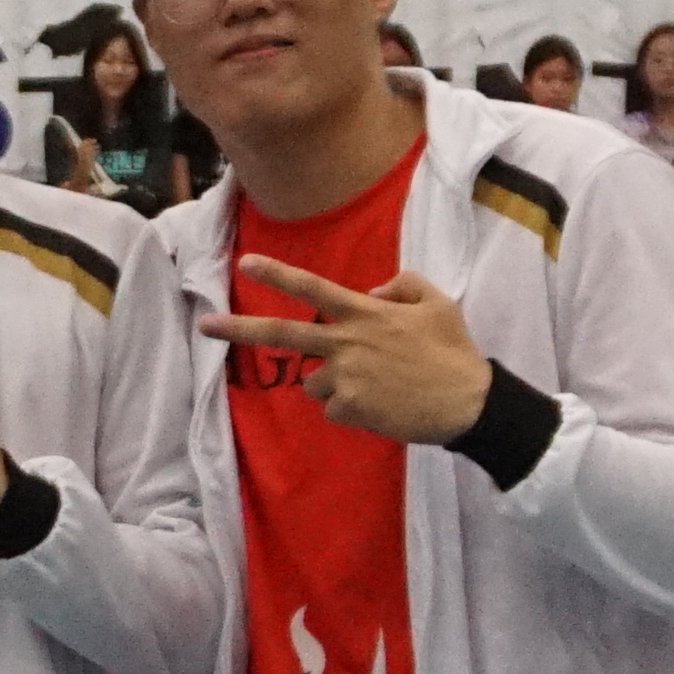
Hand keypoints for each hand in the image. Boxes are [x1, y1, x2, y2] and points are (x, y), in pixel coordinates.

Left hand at [203, 254, 493, 446]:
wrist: (469, 403)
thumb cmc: (454, 352)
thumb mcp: (437, 303)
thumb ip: (400, 286)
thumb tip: (370, 292)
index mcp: (365, 313)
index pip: (313, 288)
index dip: (278, 274)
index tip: (245, 262)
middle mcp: (347, 342)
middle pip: (283, 333)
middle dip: (238, 329)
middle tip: (205, 325)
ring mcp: (344, 377)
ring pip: (314, 382)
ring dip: (334, 385)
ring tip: (377, 386)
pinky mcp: (348, 409)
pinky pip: (332, 410)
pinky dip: (350, 411)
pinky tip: (381, 406)